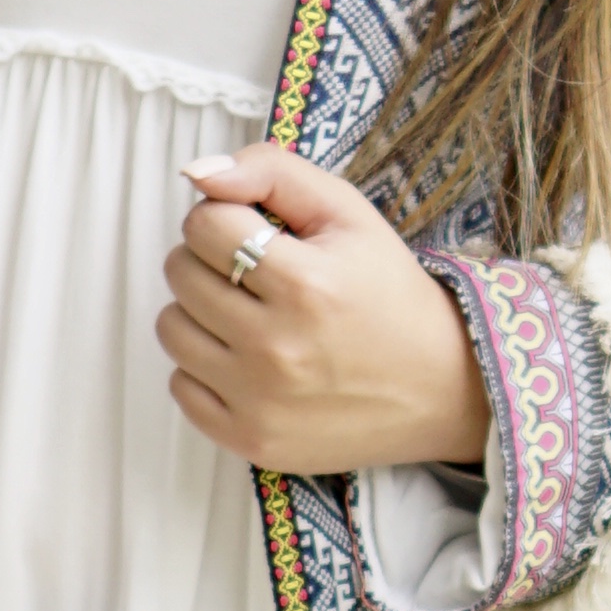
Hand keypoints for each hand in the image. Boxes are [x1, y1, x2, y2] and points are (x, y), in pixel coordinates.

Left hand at [163, 147, 486, 479]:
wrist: (439, 388)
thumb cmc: (390, 292)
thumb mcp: (348, 213)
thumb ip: (272, 172)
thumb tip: (198, 174)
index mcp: (305, 284)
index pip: (204, 225)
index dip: (225, 217)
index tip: (255, 232)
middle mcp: (276, 348)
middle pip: (181, 273)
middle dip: (210, 260)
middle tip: (255, 273)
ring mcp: (260, 401)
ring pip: (171, 327)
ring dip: (200, 312)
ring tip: (247, 314)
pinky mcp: (251, 439)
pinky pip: (181, 385)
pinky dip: (203, 368)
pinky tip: (246, 360)